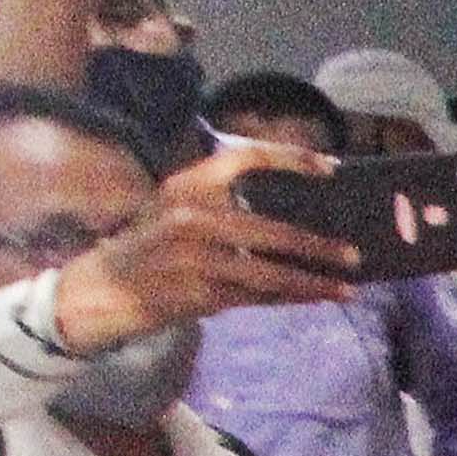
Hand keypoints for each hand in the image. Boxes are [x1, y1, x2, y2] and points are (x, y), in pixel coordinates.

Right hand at [48, 145, 353, 352]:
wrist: (102, 289)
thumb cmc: (148, 247)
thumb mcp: (173, 208)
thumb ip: (220, 203)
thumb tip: (288, 211)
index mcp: (186, 184)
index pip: (244, 158)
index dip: (291, 159)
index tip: (330, 168)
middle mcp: (192, 215)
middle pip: (272, 228)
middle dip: (317, 245)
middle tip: (354, 253)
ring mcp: (197, 256)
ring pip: (271, 271)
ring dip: (314, 280)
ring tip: (347, 285)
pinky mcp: (201, 292)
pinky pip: (259, 296)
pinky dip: (292, 297)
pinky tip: (317, 297)